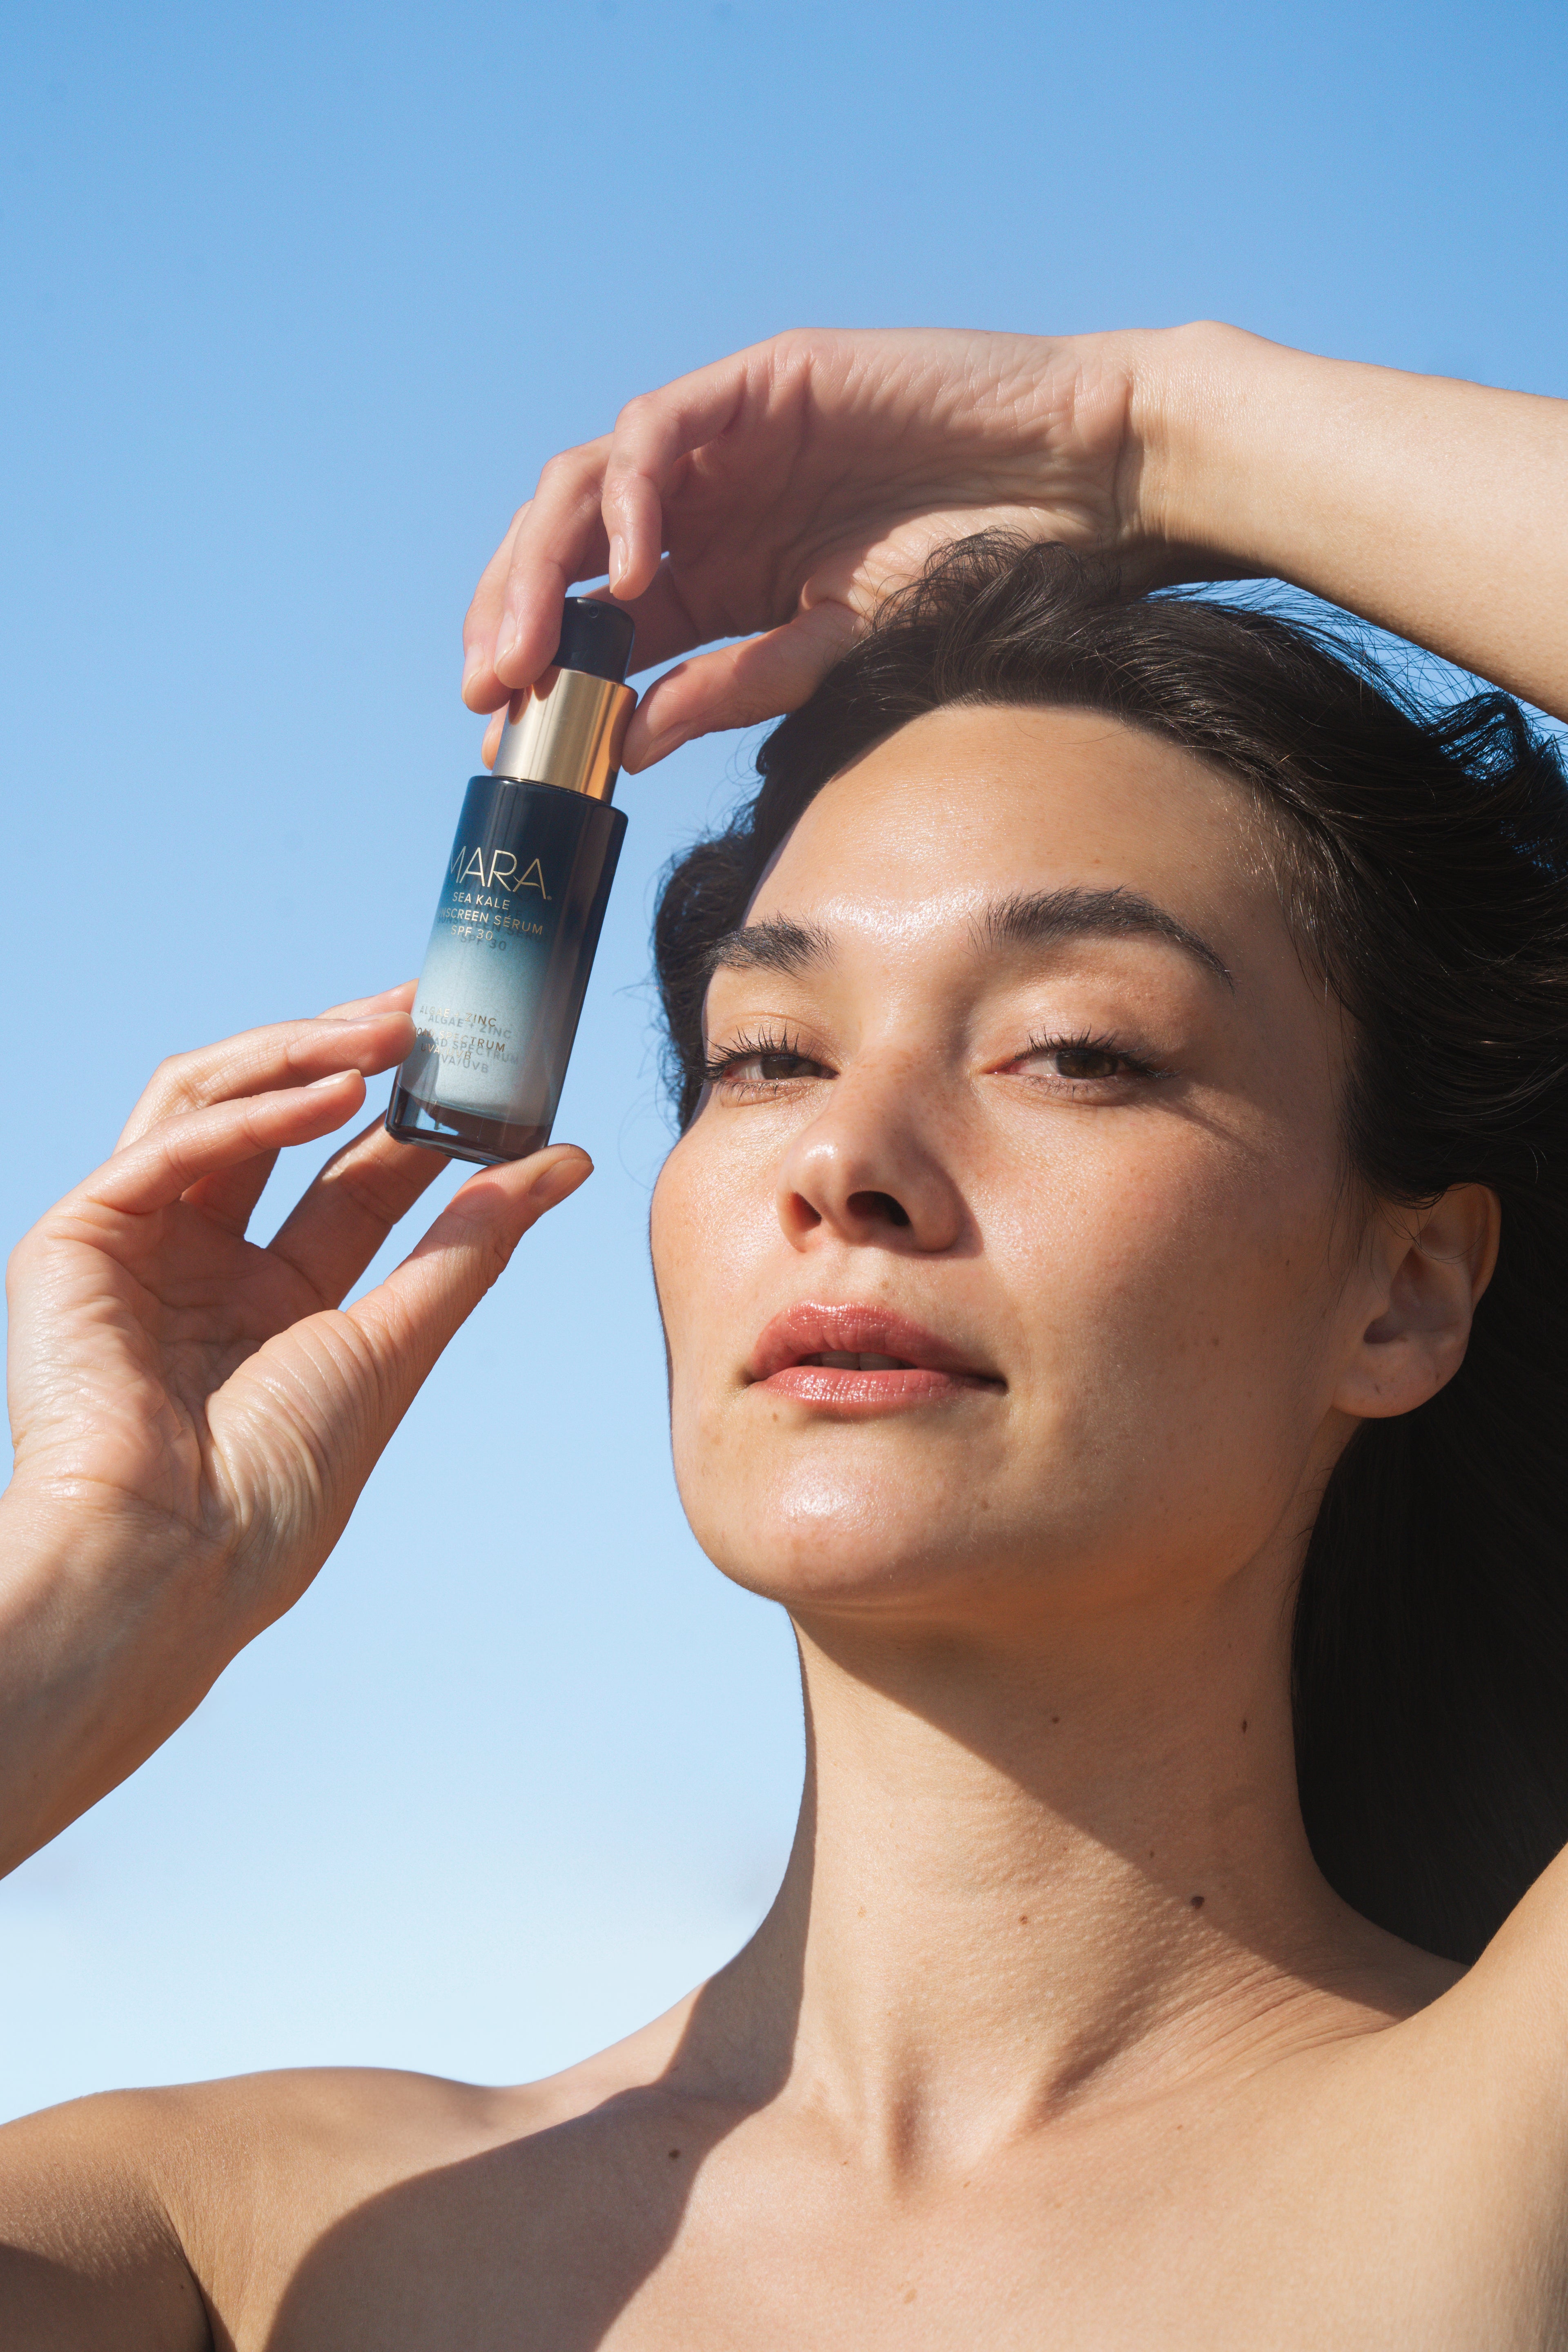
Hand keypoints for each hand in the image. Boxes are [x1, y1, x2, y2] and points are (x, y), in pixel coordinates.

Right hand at [1, 989, 589, 1861]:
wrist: (170, 1562)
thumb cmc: (274, 1487)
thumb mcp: (391, 1347)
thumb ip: (468, 1248)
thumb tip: (563, 1166)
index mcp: (274, 1304)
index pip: (352, 1179)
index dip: (417, 1118)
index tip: (490, 1068)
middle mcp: (203, 1265)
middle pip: (281, 1125)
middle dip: (354, 1057)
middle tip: (431, 1011)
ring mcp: (137, 1249)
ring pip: (212, 1104)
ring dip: (299, 1055)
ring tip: (386, 1031)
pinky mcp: (76, 1243)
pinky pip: (165, 1145)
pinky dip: (248, 1109)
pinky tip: (328, 1095)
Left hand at [462, 325, 1223, 770]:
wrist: (1076, 487)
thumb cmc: (975, 569)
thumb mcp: (832, 651)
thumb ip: (730, 688)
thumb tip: (624, 745)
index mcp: (716, 578)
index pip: (600, 625)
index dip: (544, 677)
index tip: (504, 745)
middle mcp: (705, 508)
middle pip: (569, 553)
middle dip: (514, 621)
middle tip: (489, 698)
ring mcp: (726, 441)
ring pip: (586, 488)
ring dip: (541, 567)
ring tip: (526, 648)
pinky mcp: (760, 383)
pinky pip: (659, 432)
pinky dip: (630, 500)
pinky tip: (633, 574)